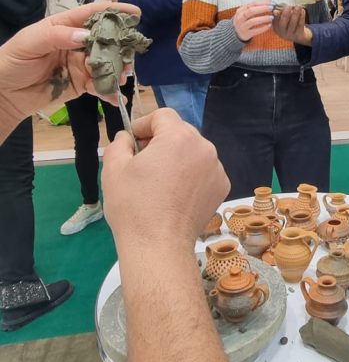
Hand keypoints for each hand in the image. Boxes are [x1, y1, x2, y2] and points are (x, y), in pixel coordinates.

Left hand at [0, 1, 139, 141]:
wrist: (4, 93)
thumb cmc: (11, 61)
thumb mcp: (29, 43)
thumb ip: (57, 37)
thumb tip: (86, 35)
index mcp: (64, 26)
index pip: (92, 14)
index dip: (114, 12)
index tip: (136, 14)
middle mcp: (76, 43)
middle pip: (105, 40)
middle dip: (121, 46)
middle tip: (130, 55)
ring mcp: (80, 64)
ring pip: (106, 64)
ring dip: (117, 70)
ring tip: (121, 77)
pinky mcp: (81, 84)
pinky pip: (99, 85)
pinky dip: (109, 91)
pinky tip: (116, 97)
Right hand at [102, 109, 229, 251]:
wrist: (158, 245)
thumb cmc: (133, 206)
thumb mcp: (114, 169)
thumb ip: (119, 143)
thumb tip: (127, 137)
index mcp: (178, 137)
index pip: (163, 116)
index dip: (145, 124)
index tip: (133, 140)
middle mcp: (204, 148)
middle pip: (180, 132)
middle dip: (161, 140)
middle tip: (142, 161)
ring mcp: (216, 168)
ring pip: (193, 151)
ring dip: (177, 157)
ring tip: (159, 180)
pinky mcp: (222, 187)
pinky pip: (204, 170)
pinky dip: (191, 175)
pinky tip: (176, 193)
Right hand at [233, 1, 273, 40]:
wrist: (235, 33)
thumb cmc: (244, 21)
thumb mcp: (246, 13)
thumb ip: (255, 8)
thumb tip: (270, 4)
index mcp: (241, 10)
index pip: (253, 3)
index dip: (263, 2)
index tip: (272, 3)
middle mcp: (240, 17)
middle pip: (251, 11)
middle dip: (263, 8)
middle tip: (272, 8)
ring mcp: (242, 26)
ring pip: (253, 21)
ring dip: (263, 18)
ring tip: (271, 17)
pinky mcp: (246, 34)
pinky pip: (255, 31)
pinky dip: (263, 28)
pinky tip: (269, 25)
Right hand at [272, 5, 311, 44]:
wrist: (297, 35)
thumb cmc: (288, 23)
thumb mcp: (283, 18)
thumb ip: (281, 12)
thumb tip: (278, 8)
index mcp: (276, 27)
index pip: (275, 21)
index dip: (275, 16)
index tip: (276, 10)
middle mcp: (282, 32)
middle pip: (283, 23)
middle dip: (285, 14)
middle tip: (289, 6)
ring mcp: (290, 34)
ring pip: (293, 23)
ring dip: (295, 13)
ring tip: (298, 5)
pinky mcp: (298, 34)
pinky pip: (300, 24)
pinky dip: (302, 16)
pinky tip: (303, 10)